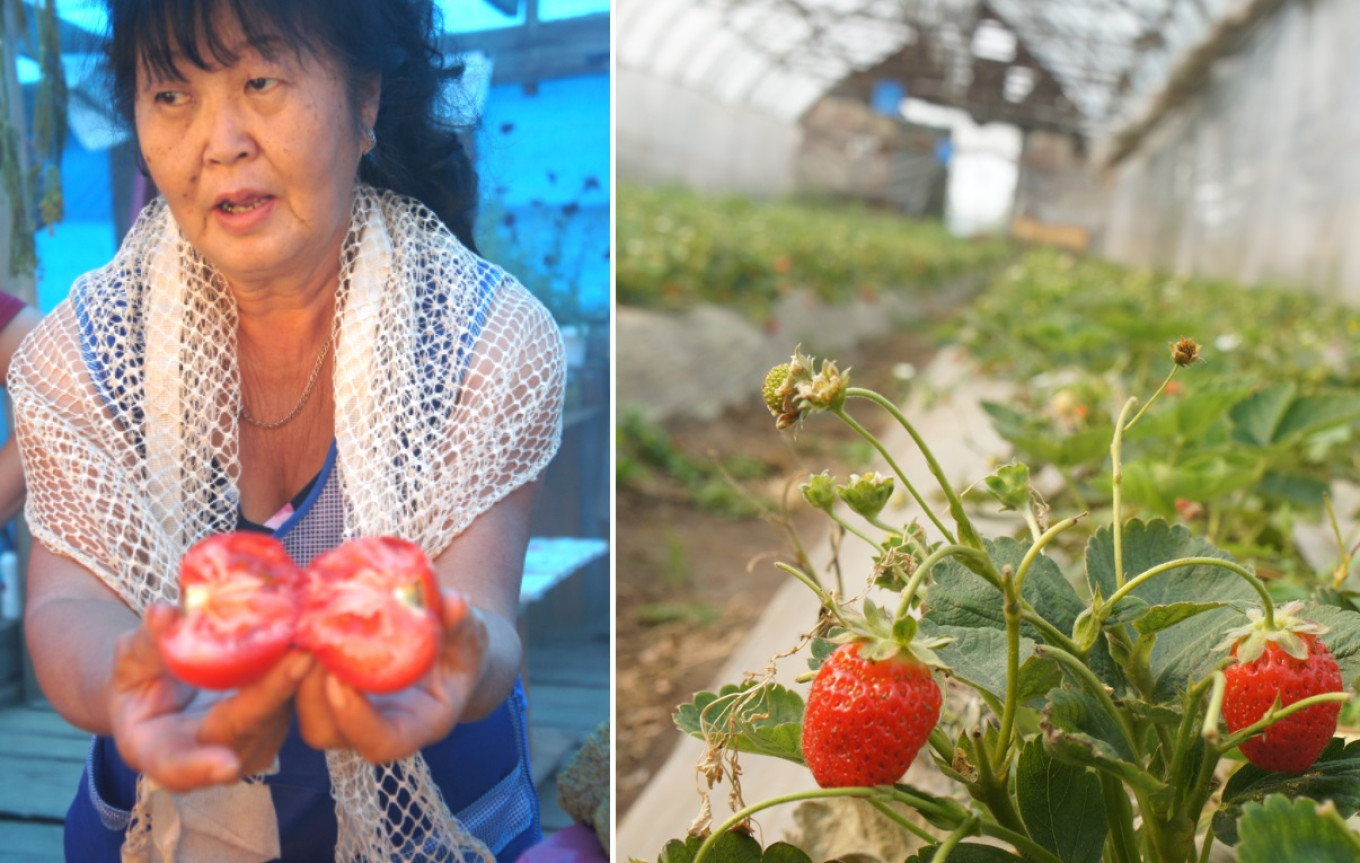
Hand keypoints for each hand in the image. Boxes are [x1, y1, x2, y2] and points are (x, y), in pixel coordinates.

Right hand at [108, 604, 309, 791]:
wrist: (166, 692)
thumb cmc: (141, 681)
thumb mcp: (132, 661)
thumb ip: (146, 643)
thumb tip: (162, 614)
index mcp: (159, 751)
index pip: (178, 766)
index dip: (200, 767)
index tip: (226, 766)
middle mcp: (208, 756)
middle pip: (244, 730)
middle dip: (272, 696)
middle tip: (299, 657)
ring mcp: (249, 744)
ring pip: (276, 714)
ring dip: (296, 679)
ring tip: (311, 636)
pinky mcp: (276, 723)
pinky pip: (293, 700)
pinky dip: (302, 672)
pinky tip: (314, 638)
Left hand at [296, 589, 489, 762]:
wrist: (447, 652)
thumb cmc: (463, 649)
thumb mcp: (472, 636)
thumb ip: (463, 624)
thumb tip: (453, 602)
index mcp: (419, 724)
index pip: (382, 743)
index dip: (356, 718)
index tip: (342, 677)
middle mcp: (379, 729)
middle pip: (328, 732)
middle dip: (312, 692)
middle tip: (311, 643)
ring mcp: (351, 716)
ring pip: (306, 714)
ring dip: (296, 678)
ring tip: (303, 632)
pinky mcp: (331, 696)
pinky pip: (300, 691)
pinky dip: (292, 665)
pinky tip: (298, 627)